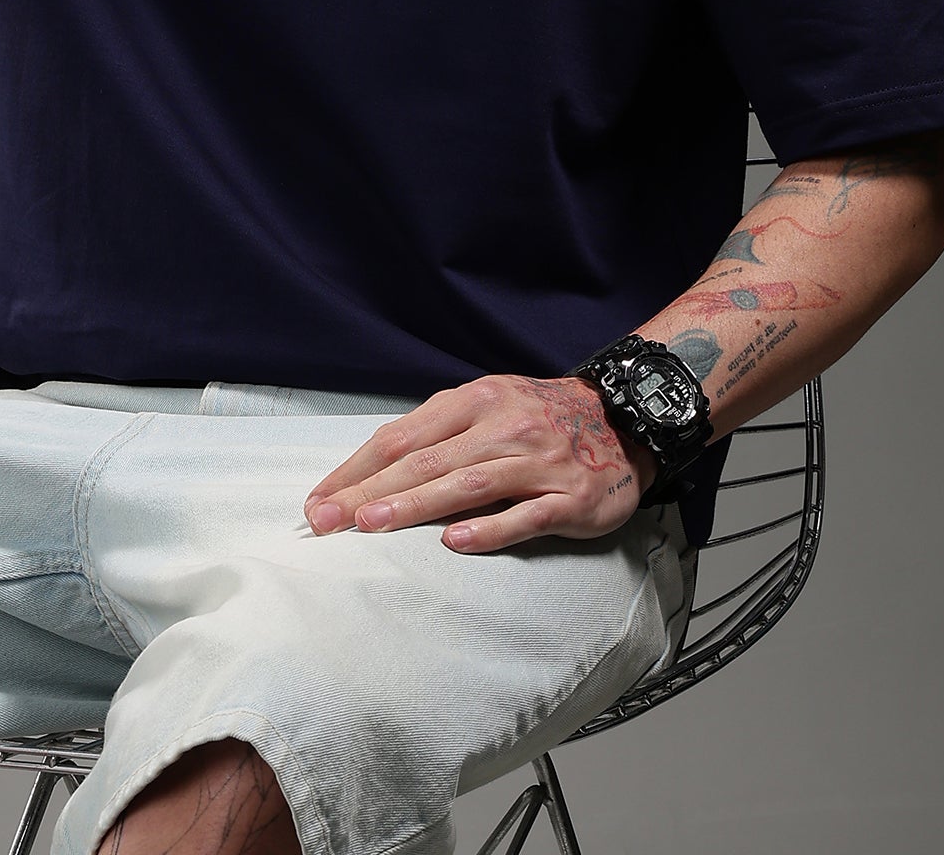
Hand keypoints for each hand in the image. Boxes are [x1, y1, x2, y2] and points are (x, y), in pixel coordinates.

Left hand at [301, 374, 652, 553]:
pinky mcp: (570, 497)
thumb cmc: (538, 418)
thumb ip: (439, 433)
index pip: (402, 435)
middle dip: (369, 492)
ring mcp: (537, 461)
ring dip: (414, 506)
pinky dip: (488, 529)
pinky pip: (524, 515)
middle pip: (424, 460)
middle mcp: (502, 426)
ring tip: (371, 525)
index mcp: (474, 401)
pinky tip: (455, 543)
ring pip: (466, 484)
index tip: (319, 499)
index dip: (357, 468)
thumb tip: (371, 472)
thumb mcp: (487, 406)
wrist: (624, 418)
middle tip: (325, 520)